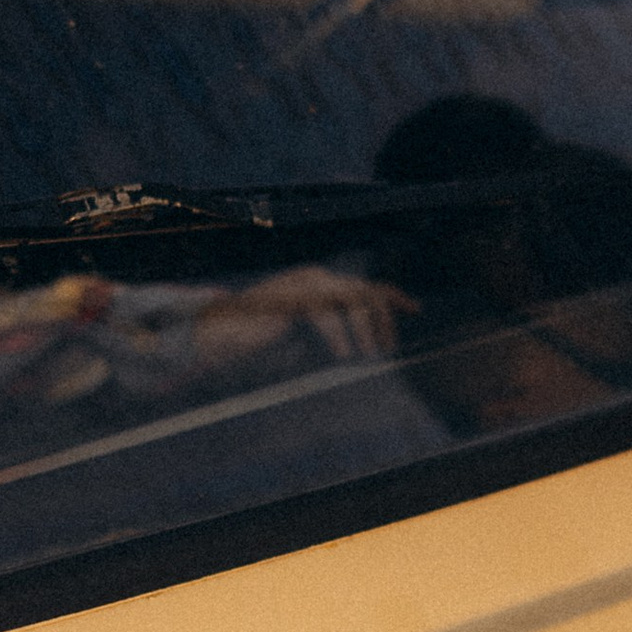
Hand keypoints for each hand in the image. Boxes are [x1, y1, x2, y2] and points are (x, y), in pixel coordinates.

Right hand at [194, 265, 411, 365]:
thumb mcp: (300, 320)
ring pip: (352, 298)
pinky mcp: (292, 299)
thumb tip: (361, 331)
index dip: (392, 296)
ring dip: (365, 327)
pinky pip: (326, 311)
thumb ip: (325, 317)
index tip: (415, 309)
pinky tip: (344, 353)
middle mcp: (314, 277)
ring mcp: (302, 285)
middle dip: (383, 318)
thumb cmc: (256, 330)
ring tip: (368, 353)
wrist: (217, 329)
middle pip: (365, 290)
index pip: (365, 285)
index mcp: (318, 281)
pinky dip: (338, 333)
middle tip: (388, 348)